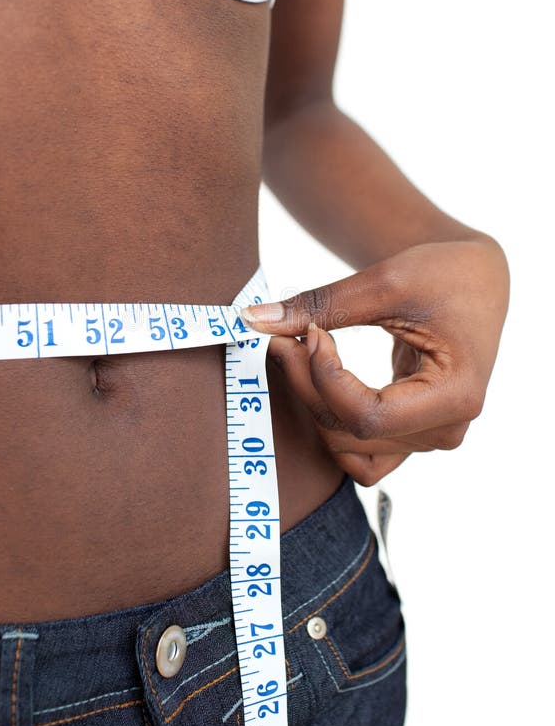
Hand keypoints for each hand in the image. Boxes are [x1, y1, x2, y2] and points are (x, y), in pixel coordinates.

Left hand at [241, 238, 509, 485]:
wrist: (474, 279)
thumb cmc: (442, 274)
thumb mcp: (385, 281)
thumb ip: (320, 305)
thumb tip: (250, 320)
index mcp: (456, 396)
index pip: (366, 415)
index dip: (323, 378)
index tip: (307, 333)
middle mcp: (446, 429)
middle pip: (352, 432)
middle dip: (307, 385)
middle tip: (281, 337)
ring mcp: (429, 437)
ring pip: (349, 448)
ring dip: (313, 405)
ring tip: (297, 353)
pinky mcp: (412, 433)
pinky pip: (360, 451)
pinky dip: (330, 423)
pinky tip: (318, 380)